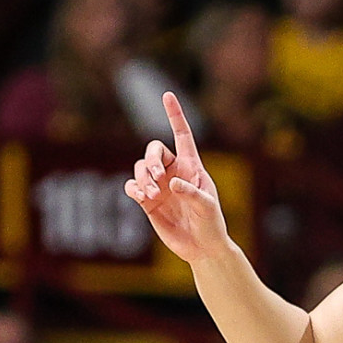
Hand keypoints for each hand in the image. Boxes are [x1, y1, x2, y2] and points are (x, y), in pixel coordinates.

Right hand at [124, 92, 226, 262]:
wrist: (202, 247)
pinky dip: (133, 188)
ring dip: (142, 178)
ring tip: (153, 195)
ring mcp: (159, 186)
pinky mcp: (147, 202)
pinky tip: (142, 197)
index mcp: (192, 166)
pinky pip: (131, 186)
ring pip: (140, 168)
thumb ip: (192, 193)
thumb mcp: (207, 207)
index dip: (175, 115)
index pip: (182, 135)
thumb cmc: (211, 223)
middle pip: (153, 150)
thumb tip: (171, 183)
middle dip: (151, 160)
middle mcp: (174, 172)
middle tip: (158, 178)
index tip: (167, 95)